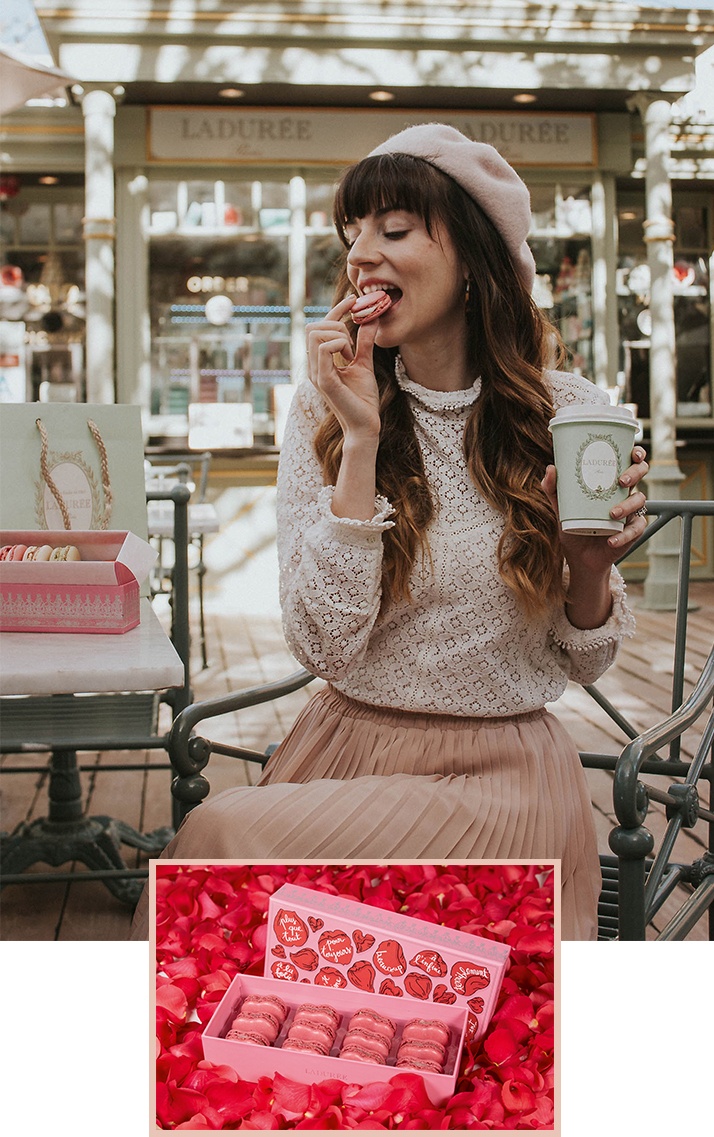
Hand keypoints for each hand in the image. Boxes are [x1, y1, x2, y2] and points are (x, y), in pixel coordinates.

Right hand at [306, 296, 380, 443]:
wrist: (365, 426)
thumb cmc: (363, 399)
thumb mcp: (365, 364)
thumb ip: (365, 343)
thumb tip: (371, 319)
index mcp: (320, 361)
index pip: (320, 326)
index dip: (336, 309)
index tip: (354, 300)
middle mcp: (314, 365)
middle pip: (313, 326)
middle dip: (336, 323)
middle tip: (353, 342)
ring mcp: (316, 372)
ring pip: (316, 333)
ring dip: (339, 335)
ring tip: (351, 353)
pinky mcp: (324, 380)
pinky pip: (324, 348)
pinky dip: (339, 345)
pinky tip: (350, 358)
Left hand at [541, 444, 648, 573]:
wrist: (579, 556)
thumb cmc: (574, 526)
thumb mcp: (561, 507)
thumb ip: (554, 489)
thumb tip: (551, 468)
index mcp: (610, 482)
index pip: (629, 461)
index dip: (637, 454)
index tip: (633, 453)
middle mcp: (623, 494)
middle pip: (641, 473)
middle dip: (635, 473)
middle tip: (622, 481)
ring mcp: (630, 512)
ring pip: (640, 501)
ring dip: (628, 505)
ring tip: (612, 513)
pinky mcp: (632, 532)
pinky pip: (635, 530)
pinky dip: (624, 535)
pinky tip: (611, 540)